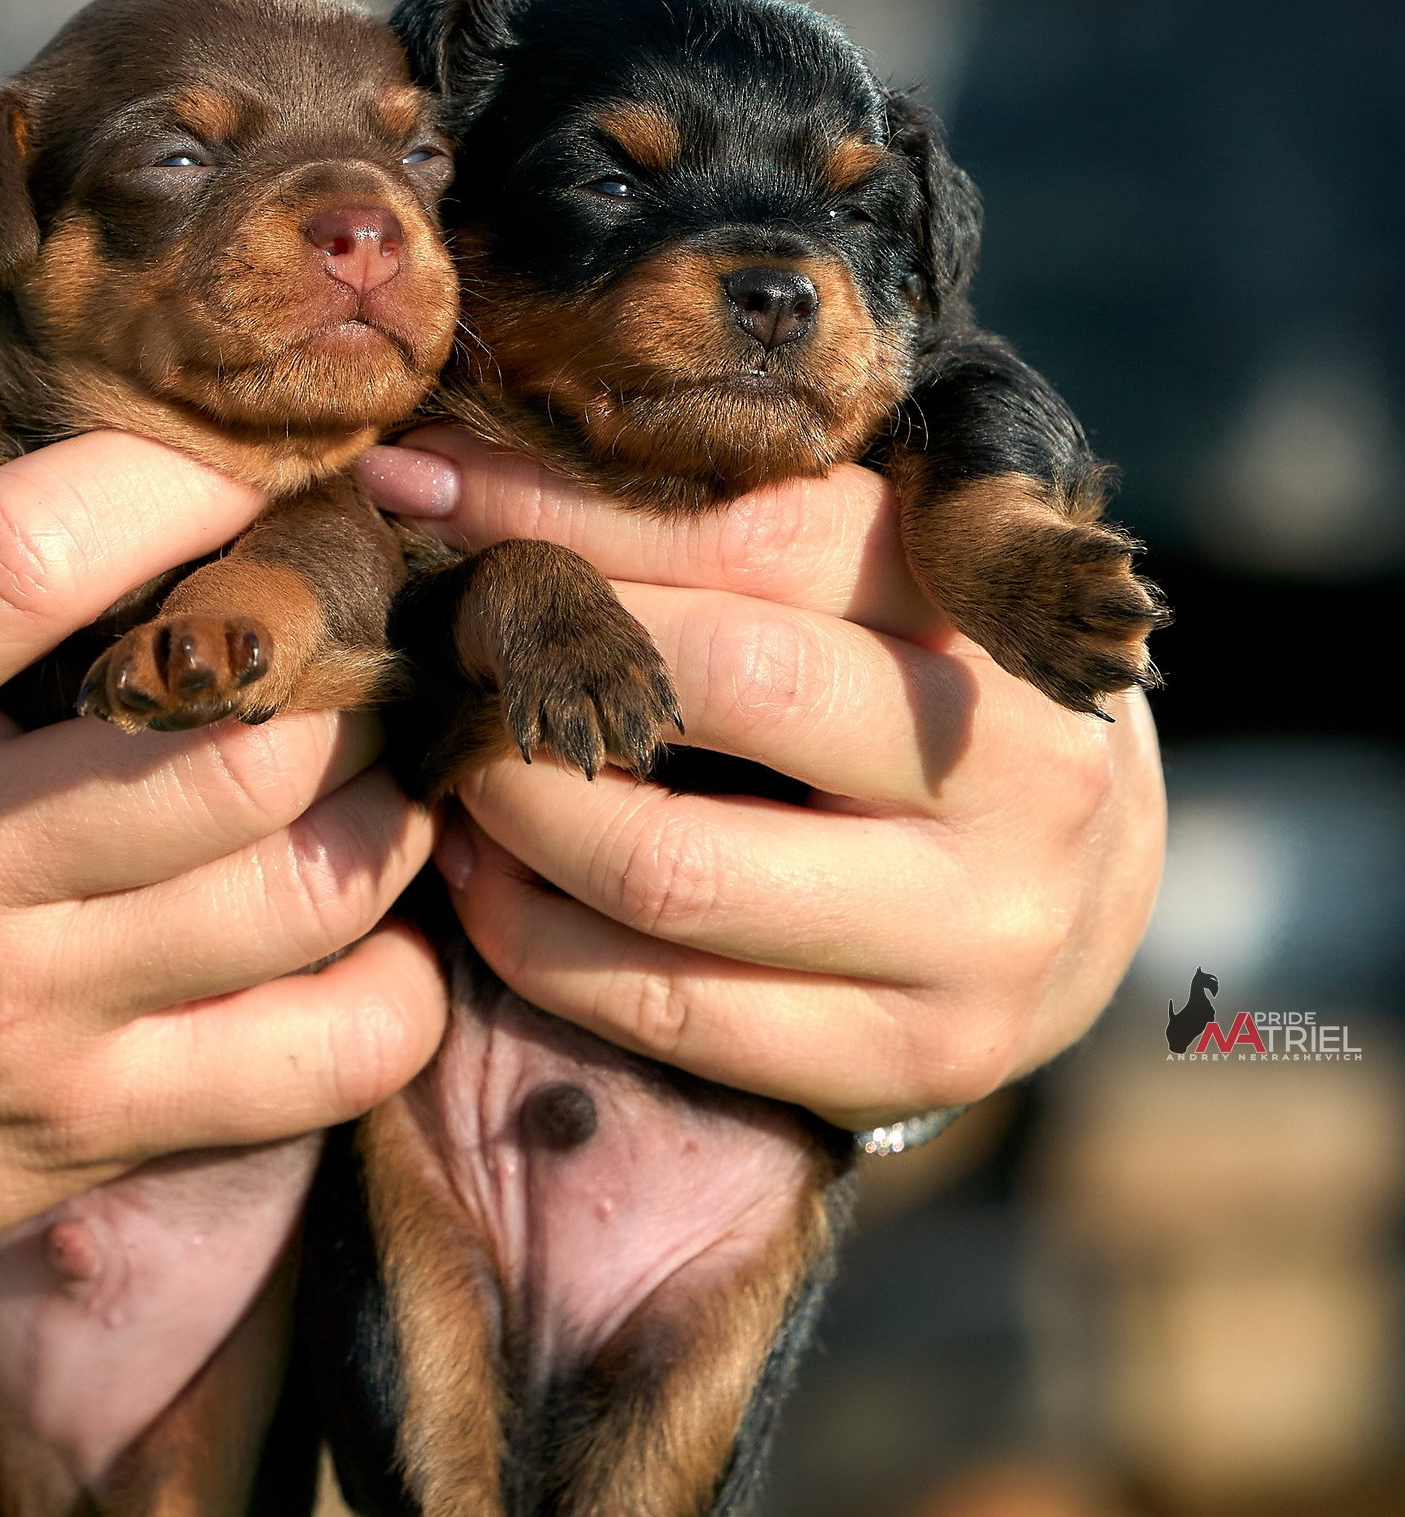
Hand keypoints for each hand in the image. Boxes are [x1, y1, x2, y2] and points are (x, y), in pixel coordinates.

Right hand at [0, 432, 442, 1516]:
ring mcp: (24, 1015)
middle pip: (235, 736)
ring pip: (308, 881)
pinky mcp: (84, 1128)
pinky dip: (392, 979)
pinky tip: (370, 924)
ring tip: (377, 753)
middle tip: (357, 615)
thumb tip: (88, 439)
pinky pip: (322, 1056)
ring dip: (388, 798)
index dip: (183, 480)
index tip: (252, 458)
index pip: (29, 558)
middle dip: (339, 651)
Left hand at [358, 434, 1163, 1128]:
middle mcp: (1019, 765)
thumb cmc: (934, 696)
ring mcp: (976, 929)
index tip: (424, 477)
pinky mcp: (916, 1059)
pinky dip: (537, 939)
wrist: (1092, 894)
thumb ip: (752, 526)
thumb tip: (499, 457)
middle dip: (544, 659)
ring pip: (674, 869)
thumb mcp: (891, 585)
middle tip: (444, 645)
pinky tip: (485, 883)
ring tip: (453, 770)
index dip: (570, 504)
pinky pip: (671, 1006)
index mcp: (999, 610)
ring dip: (515, 812)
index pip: (758, 533)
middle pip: (721, 683)